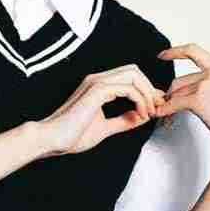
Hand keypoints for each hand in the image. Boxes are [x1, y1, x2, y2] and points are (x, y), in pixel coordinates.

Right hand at [34, 65, 166, 156]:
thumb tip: (140, 117)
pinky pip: (128, 88)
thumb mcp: (105, 128)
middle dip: (150, 88)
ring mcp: (97, 83)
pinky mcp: (97, 91)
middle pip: (134, 71)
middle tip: (157, 108)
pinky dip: (140, 100)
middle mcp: (98, 79)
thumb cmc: (71, 135)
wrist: (52, 139)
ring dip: (147, 94)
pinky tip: (141, 114)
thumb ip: (123, 121)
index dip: (146, 89)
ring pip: (134, 75)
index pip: (129, 77)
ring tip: (150, 112)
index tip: (155, 107)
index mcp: (98, 86)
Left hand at [155, 43, 209, 160]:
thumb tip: (179, 89)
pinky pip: (174, 103)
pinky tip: (163, 115)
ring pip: (176, 93)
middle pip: (180, 80)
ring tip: (169, 116)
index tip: (163, 54)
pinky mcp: (198, 100)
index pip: (194, 51)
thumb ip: (206, 85)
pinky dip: (166, 110)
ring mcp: (206, 85)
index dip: (175, 51)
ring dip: (169, 105)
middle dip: (171, 95)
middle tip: (167, 106)